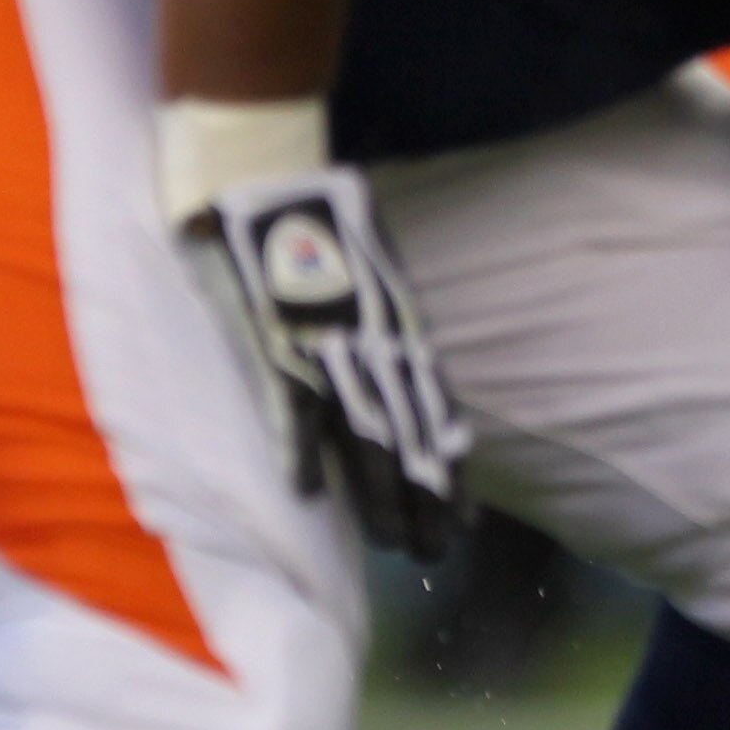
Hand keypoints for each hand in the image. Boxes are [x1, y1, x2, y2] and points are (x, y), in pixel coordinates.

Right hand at [191, 164, 471, 555]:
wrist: (265, 172)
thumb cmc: (314, 218)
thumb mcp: (372, 272)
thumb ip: (383, 323)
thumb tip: (395, 362)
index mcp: (398, 329)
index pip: (435, 414)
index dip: (450, 471)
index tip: (463, 520)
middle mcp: (375, 344)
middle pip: (409, 438)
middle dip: (423, 502)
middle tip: (435, 557)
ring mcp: (326, 346)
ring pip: (363, 436)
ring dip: (377, 496)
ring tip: (393, 546)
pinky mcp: (273, 340)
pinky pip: (289, 405)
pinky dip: (299, 449)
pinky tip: (308, 495)